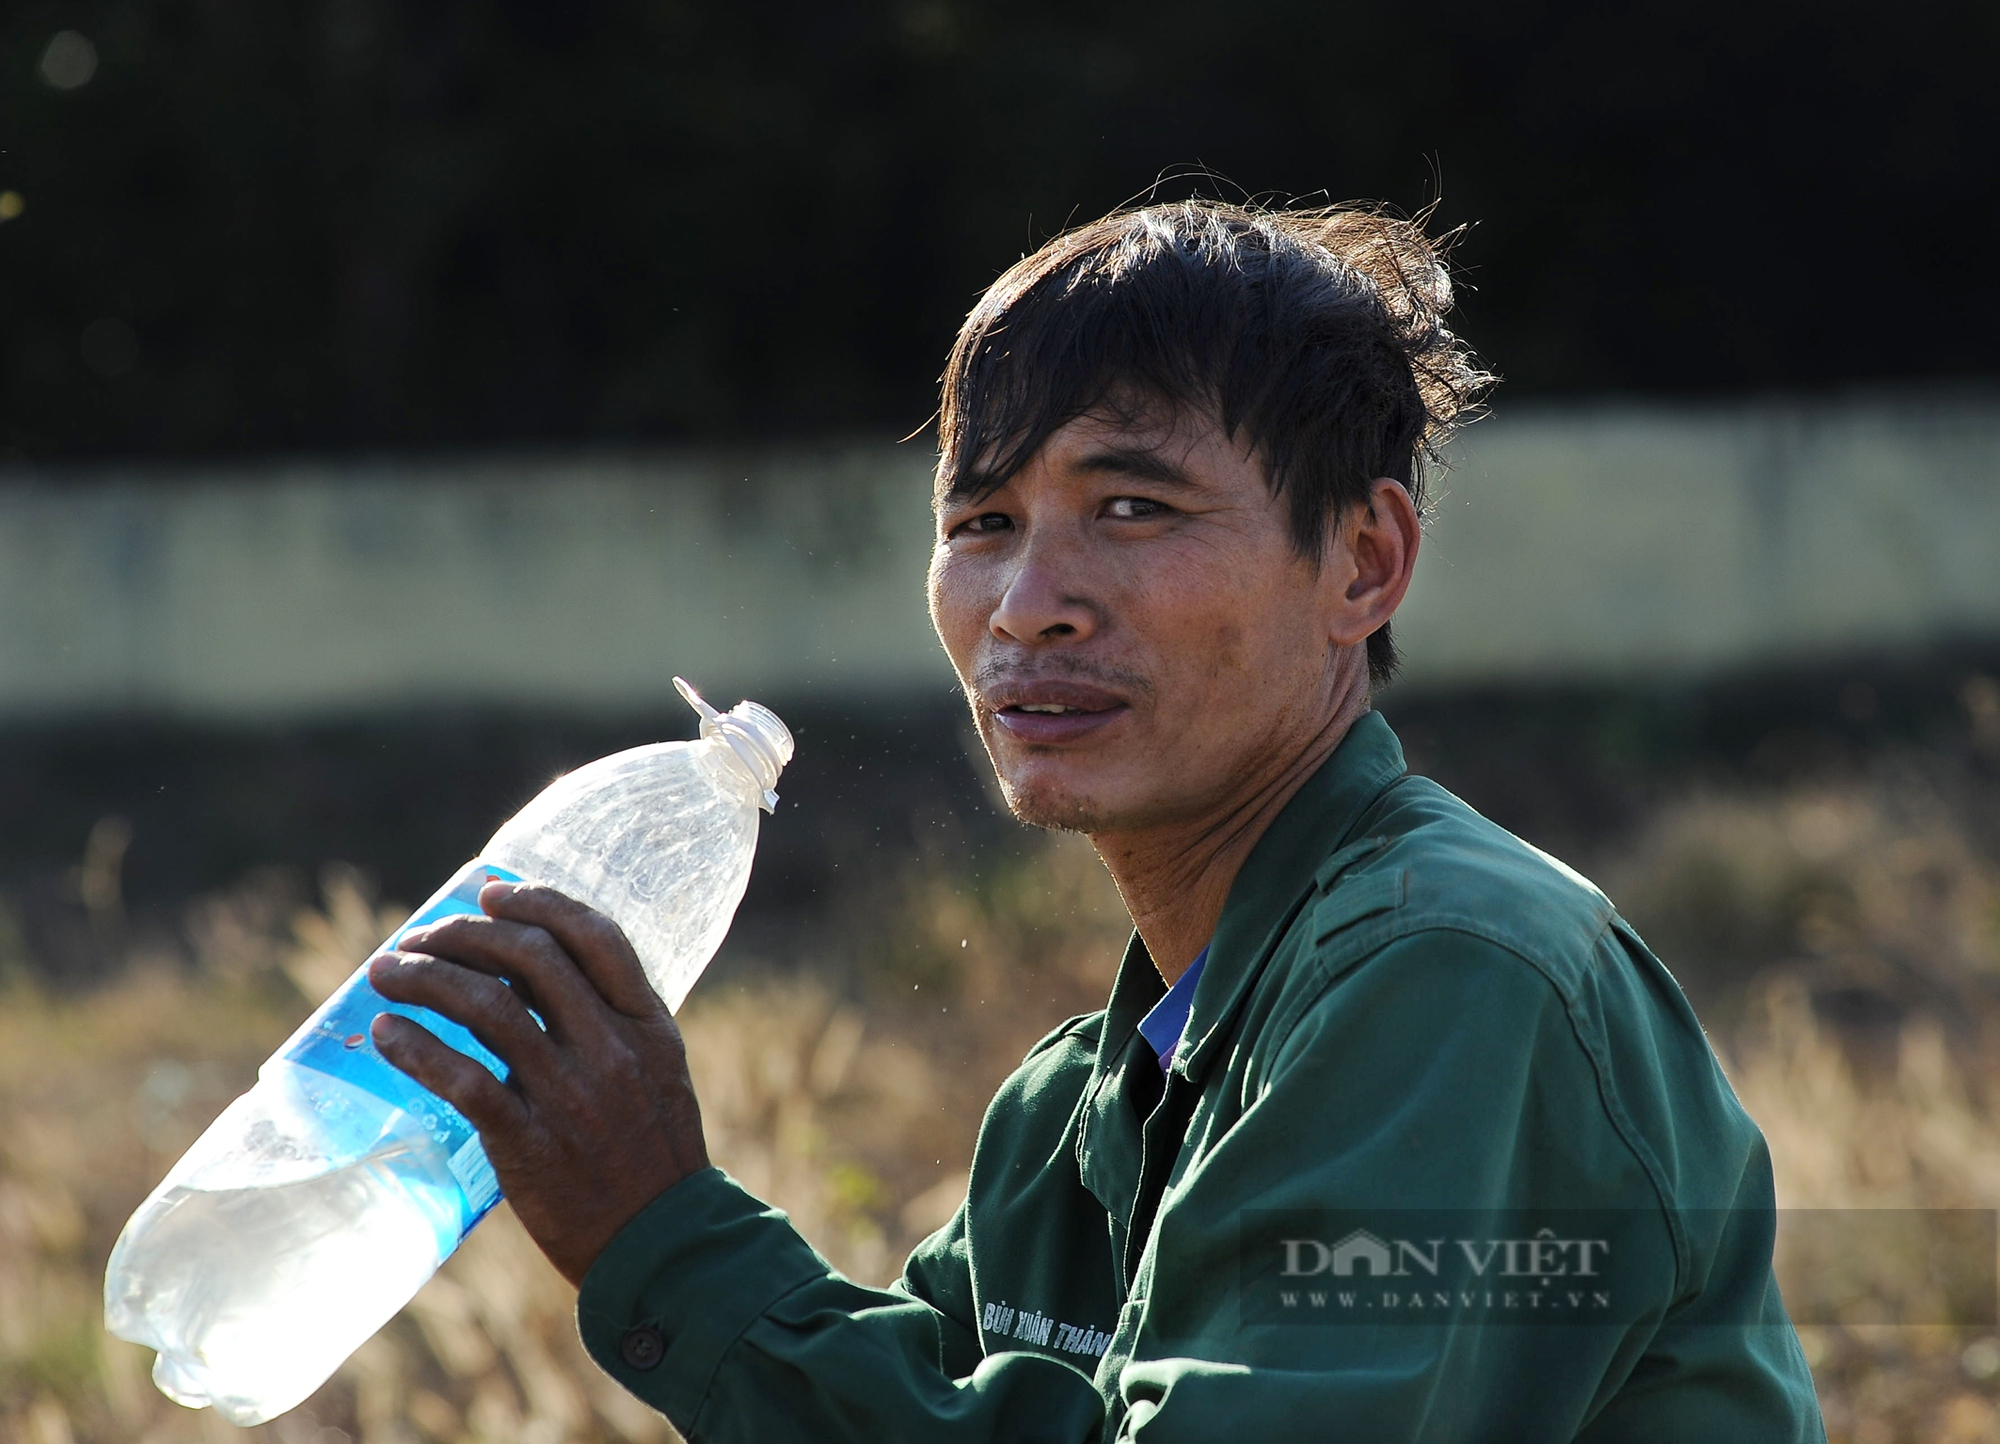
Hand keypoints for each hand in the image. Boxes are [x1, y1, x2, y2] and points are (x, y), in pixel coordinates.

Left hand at [368, 881, 708, 1285]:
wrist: (659, 1244)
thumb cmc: (652, 1157)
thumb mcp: (656, 1074)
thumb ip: (609, 1025)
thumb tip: (531, 980)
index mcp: (648, 1025)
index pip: (594, 936)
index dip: (539, 903)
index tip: (492, 892)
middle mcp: (611, 1049)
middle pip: (529, 959)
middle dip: (465, 935)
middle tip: (422, 938)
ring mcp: (570, 1094)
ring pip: (486, 1007)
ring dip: (426, 978)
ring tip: (386, 972)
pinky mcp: (529, 1142)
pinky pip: (462, 1078)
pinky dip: (416, 1046)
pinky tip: (386, 1031)